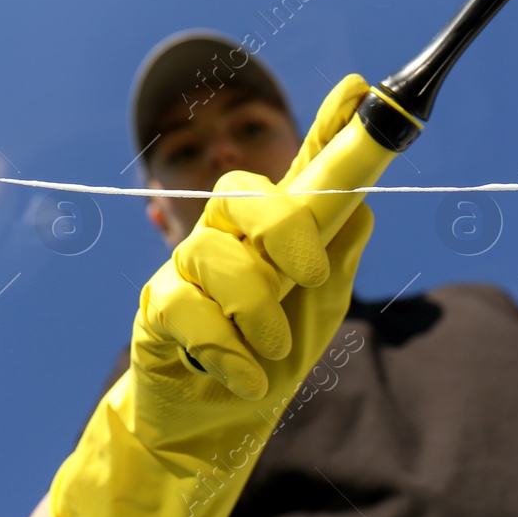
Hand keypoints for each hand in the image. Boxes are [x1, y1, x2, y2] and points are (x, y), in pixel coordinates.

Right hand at [49, 74, 392, 516]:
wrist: (214, 429)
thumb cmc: (267, 359)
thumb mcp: (320, 307)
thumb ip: (338, 253)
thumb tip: (361, 201)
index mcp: (276, 228)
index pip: (304, 168)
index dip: (332, 127)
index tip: (361, 88)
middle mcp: (227, 233)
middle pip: (245, 190)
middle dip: (284, 229)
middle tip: (309, 276)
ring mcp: (187, 267)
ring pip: (218, 255)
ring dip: (258, 313)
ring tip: (270, 350)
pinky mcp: (156, 309)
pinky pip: (189, 309)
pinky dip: (230, 352)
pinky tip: (241, 377)